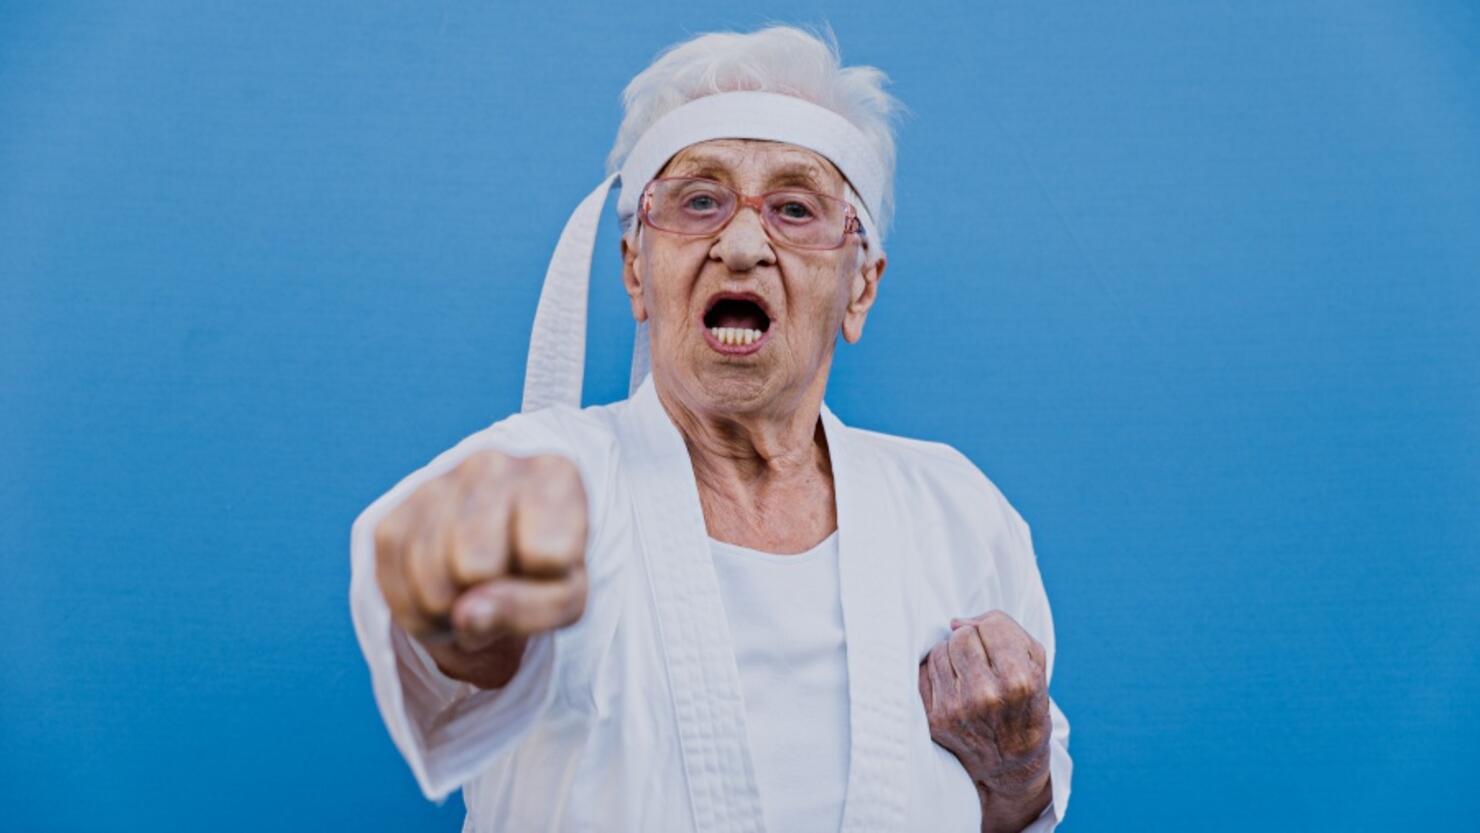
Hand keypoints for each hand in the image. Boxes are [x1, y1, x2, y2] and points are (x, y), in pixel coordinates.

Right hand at [373, 450, 588, 686]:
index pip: (544, 555)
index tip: (548, 565)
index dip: (547, 580)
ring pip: (432, 586)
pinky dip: (421, 616)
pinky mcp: (393, 517)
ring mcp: (435, 485)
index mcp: (551, 473)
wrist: (506, 545)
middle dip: (490, 596)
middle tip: (504, 584)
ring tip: (475, 593)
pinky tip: (446, 594)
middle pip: (476, 568)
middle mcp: (491, 465)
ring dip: (453, 615)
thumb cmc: (547, 568)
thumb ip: (532, 609)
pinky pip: (394, 592)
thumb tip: (464, 615)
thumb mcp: (566, 594)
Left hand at [918, 611, 1051, 819]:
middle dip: (970, 643)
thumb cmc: (1024, 704)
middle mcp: (986, 695)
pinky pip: (923, 672)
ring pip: (939, 651)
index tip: (996, 648)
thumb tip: (957, 622)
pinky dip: (936, 674)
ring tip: (967, 676)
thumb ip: (1005, 630)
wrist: (1010, 762)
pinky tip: (952, 688)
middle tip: (980, 662)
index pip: (989, 626)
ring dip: (951, 658)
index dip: (992, 632)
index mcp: (1018, 680)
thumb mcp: (1035, 665)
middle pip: (961, 636)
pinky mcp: (935, 719)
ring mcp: (957, 709)